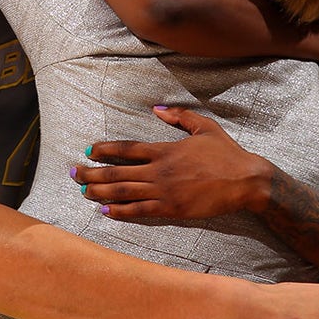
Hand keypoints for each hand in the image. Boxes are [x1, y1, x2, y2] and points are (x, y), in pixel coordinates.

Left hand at [73, 107, 273, 217]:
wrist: (245, 181)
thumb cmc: (226, 153)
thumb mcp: (204, 126)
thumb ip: (179, 116)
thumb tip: (157, 107)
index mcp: (165, 149)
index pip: (126, 148)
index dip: (105, 149)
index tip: (89, 150)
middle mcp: (160, 170)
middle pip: (117, 172)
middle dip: (92, 172)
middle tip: (73, 173)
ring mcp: (164, 191)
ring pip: (123, 192)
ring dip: (99, 192)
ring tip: (82, 191)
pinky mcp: (172, 209)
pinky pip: (139, 211)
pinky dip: (119, 211)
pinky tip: (105, 211)